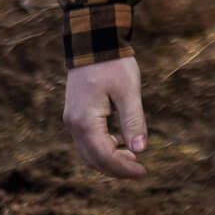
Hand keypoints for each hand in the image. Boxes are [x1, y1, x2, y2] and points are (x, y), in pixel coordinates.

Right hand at [63, 56, 148, 178]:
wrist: (93, 43)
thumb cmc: (113, 64)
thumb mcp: (128, 91)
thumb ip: (133, 121)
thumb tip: (141, 150)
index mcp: (85, 121)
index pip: (103, 156)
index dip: (123, 167)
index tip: (143, 172)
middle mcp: (73, 125)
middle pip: (93, 159)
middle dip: (116, 168)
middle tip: (140, 170)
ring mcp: (71, 120)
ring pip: (88, 152)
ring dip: (108, 159)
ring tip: (133, 159)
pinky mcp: (75, 115)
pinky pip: (86, 141)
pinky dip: (102, 148)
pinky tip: (120, 144)